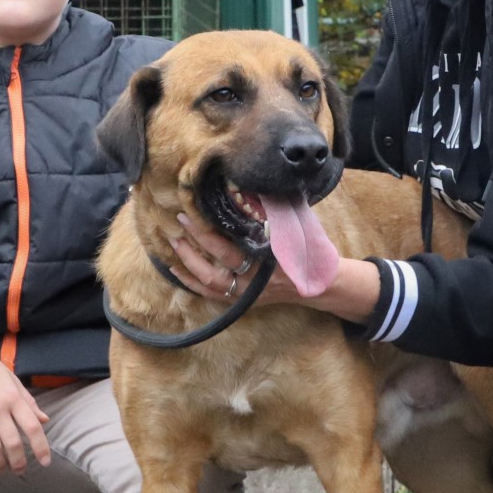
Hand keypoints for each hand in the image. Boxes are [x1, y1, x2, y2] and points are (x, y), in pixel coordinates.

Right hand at [0, 347, 51, 473]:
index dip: (41, 447)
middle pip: (13, 443)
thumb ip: (28, 402)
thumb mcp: (13, 381)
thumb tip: (44, 420)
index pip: (32, 427)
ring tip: (2, 470)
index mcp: (14, 398)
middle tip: (20, 471)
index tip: (44, 462)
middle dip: (19, 462)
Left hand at [168, 213, 384, 323]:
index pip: (231, 248)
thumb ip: (272, 214)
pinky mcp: (243, 302)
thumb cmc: (308, 250)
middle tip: (179, 220)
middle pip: (218, 264)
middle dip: (196, 241)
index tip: (193, 212)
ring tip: (174, 242)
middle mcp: (257, 281)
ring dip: (188, 263)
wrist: (318, 285)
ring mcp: (248, 295)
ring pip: (210, 283)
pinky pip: (211, 295)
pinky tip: (176, 269)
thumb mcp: (295, 228)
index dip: (208, 232)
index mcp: (269, 261)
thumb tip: (243, 190)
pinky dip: (191, 283)